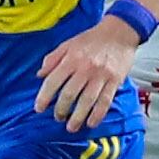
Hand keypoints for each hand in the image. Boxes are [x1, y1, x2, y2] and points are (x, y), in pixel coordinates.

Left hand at [35, 16, 139, 131]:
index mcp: (71, 58)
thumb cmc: (92, 38)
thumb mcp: (68, 44)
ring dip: (78, 117)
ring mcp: (101, 75)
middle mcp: (85, 68)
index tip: (39, 108)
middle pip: (69, 94)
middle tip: (58, 118)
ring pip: (87, 101)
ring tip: (71, 127)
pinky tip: (91, 123)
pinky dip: (98, 114)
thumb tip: (39, 75)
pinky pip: (105, 101)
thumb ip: (52, 59)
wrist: (119, 31)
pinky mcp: (114, 80)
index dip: (44, 97)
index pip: (53, 81)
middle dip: (61, 110)